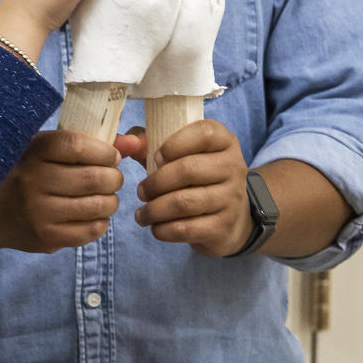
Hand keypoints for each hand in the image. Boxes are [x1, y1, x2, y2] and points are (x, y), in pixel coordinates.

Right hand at [0, 130, 125, 261]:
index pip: (79, 146)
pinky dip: (101, 222)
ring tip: (103, 197)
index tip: (110, 156)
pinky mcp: (46, 237)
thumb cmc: (29, 173)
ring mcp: (39, 212)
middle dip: (113, 178)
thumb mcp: (49, 150)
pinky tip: (91, 215)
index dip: (104, 152)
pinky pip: (92, 230)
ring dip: (111, 201)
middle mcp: (33, 181)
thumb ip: (92, 144)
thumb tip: (135, 144)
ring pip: (99, 206)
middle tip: (109, 178)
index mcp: (33, 152)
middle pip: (96, 178)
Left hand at [133, 120, 251, 256]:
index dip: (174, 144)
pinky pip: (187, 229)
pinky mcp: (224, 226)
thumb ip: (151, 142)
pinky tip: (155, 227)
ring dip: (154, 209)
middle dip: (156, 182)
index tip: (156, 158)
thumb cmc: (195, 179)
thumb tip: (129, 143)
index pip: (205, 133)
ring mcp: (231, 198)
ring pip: (184, 202)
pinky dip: (163, 229)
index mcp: (225, 142)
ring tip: (142, 213)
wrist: (230, 217)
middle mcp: (234, 167)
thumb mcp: (180, 155)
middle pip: (189, 169)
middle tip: (141, 191)